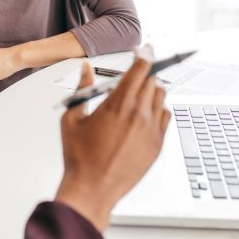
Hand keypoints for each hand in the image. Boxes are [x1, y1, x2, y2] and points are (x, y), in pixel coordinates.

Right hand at [55, 59, 170, 231]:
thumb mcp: (72, 118)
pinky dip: (158, 109)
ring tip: (138, 93)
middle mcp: (139, 114)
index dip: (145, 54)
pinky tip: (145, 113)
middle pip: (152, 80)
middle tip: (137, 71)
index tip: (145, 49)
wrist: (92, 189)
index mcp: (118, 104)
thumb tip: (85, 69)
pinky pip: (165, 117)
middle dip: (144, 72)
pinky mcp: (157, 145)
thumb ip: (82, 88)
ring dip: (151, 89)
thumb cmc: (80, 157)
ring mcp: (151, 130)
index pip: (140, 68)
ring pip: (161, 97)